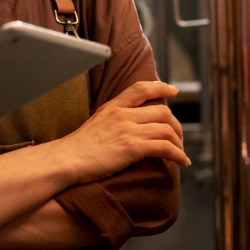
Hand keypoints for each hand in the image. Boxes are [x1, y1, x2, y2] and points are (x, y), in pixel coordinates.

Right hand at [50, 80, 189, 182]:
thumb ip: (112, 119)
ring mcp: (127, 130)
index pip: (141, 89)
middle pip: (162, 112)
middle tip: (178, 137)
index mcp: (113, 106)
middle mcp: (122, 115)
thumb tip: (126, 127)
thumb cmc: (77, 147)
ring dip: (179, 142)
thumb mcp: (95, 123)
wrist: (66, 159)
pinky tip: (183, 162)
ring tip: (181, 152)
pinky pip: (164, 147)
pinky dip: (179, 154)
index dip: (160, 87)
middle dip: (176, 125)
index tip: (173, 91)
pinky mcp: (131, 148)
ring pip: (166, 129)